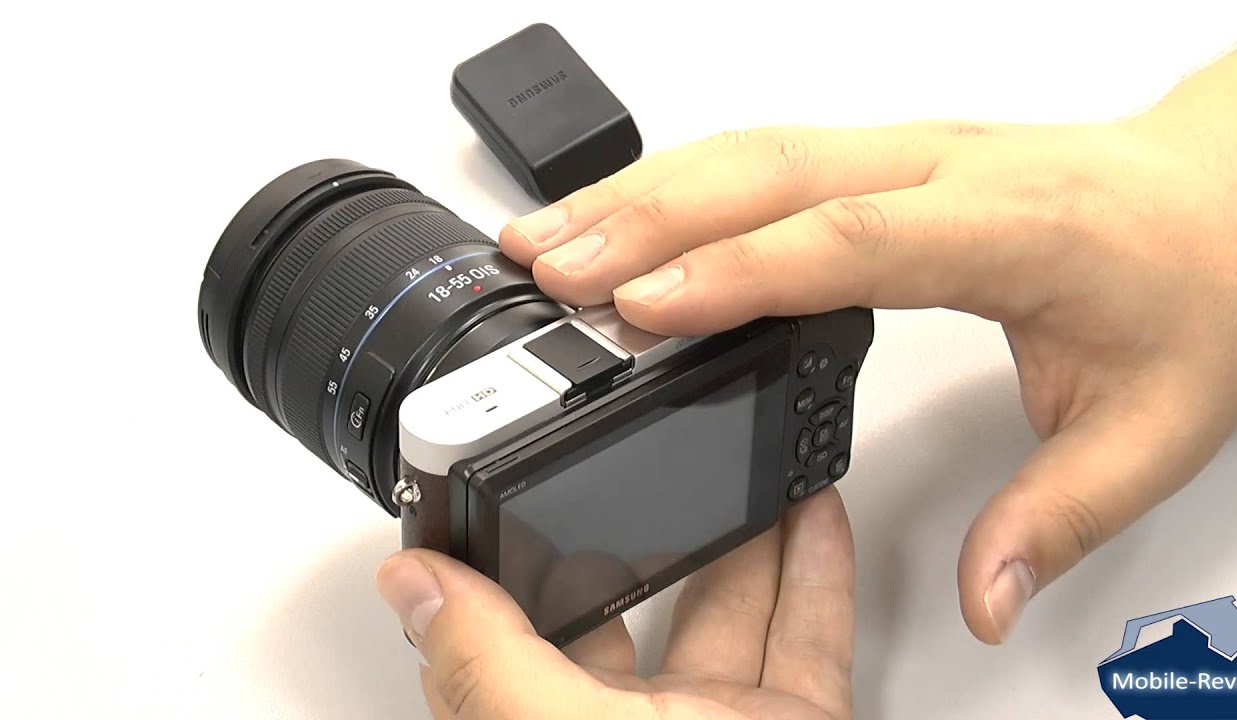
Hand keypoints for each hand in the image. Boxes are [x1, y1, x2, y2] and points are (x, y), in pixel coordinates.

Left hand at [377, 486, 855, 719]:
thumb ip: (484, 666)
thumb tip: (408, 588)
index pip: (508, 641)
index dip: (503, 568)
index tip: (500, 499)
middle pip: (632, 610)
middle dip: (642, 533)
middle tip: (643, 463)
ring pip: (729, 610)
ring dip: (742, 534)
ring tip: (740, 466)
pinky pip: (807, 639)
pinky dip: (816, 574)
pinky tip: (813, 519)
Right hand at [498, 116, 1236, 642]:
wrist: (1217, 194)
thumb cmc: (1187, 285)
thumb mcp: (1152, 426)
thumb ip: (1058, 517)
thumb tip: (984, 594)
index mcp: (1009, 227)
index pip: (851, 240)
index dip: (737, 270)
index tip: (643, 307)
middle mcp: (942, 171)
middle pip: (770, 173)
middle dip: (647, 218)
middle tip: (552, 271)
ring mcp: (904, 154)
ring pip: (751, 151)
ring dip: (644, 190)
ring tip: (553, 240)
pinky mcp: (879, 161)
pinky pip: (762, 157)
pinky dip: (678, 182)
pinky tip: (626, 213)